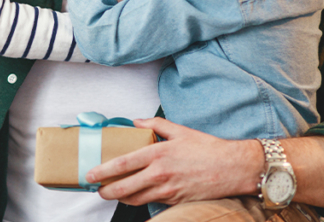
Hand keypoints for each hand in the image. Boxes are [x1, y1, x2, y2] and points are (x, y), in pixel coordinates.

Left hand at [85, 118, 262, 205]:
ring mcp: (167, 190)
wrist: (233, 168)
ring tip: (114, 192)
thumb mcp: (180, 130)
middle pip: (123, 188)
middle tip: (98, 190)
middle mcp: (160, 174)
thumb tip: (136, 122)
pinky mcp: (175, 201)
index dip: (103, 171)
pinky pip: (151, 202)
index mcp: (158, 153)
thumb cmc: (207, 148)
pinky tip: (135, 195)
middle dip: (106, 191)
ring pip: (135, 199)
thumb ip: (154, 124)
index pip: (122, 164)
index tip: (90, 174)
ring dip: (121, 197)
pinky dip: (139, 200)